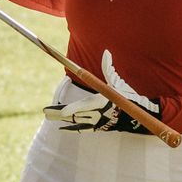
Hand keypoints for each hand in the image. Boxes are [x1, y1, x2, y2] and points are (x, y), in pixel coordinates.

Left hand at [46, 52, 160, 132]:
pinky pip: (81, 129)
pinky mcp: (97, 127)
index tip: (62, 112)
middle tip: (45, 112)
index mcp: (102, 102)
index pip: (85, 106)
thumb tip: (106, 52)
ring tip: (48, 115)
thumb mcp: (117, 82)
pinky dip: (71, 128)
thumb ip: (109, 68)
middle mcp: (98, 114)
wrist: (136, 117)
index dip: (73, 109)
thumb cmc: (126, 97)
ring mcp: (97, 122)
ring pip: (76, 121)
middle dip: (59, 113)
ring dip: (61, 119)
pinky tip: (60, 128)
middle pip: (75, 114)